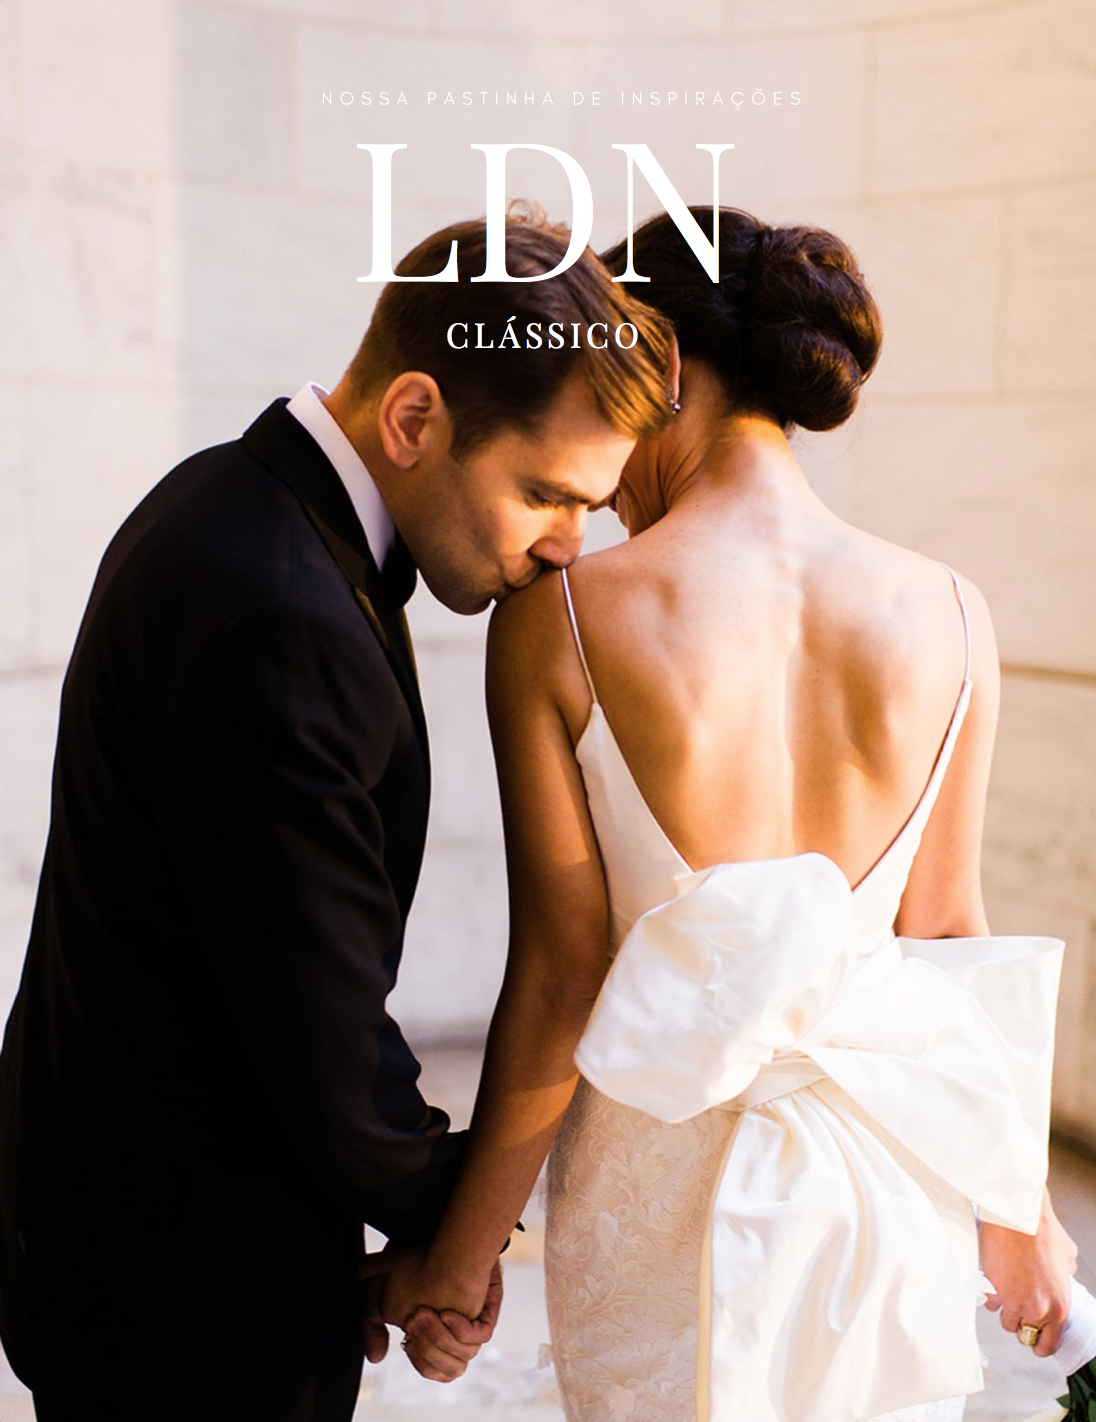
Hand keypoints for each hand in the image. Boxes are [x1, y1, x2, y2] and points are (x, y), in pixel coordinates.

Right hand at [358, 1249, 502, 1380]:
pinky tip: (447, 1314)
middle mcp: (457, 1339)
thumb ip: (371, 1324)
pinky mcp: (484, 1316)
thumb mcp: (383, 1293)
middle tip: (417, 1320)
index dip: (418, 1357)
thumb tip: (376, 1358)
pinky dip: (462, 1329)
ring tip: (429, 1313)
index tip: (407, 1338)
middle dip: (429, 1347)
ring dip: (442, 1339)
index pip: (430, 1369)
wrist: (442, 1241)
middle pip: (449, 1369)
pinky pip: (481, 1336)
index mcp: (436, 1339)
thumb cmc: (413, 1266)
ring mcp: (472, 1329)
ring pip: (463, 1357)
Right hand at [980, 1188, 1077, 1357]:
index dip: (1039, 1344)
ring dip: (1005, 1310)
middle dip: (1021, 1322)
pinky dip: (991, 1295)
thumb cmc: (1044, 1232)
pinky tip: (996, 1281)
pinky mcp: (992, 1290)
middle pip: (1023, 1334)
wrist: (1020, 1218)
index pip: (1048, 1345)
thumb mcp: (1068, 1257)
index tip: (1034, 1339)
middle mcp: (1037, 1310)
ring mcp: (1013, 1301)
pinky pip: (990, 1303)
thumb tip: (1061, 1275)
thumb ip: (1065, 1275)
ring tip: (1006, 1291)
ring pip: (1005, 1321)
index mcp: (1059, 1307)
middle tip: (1018, 1307)